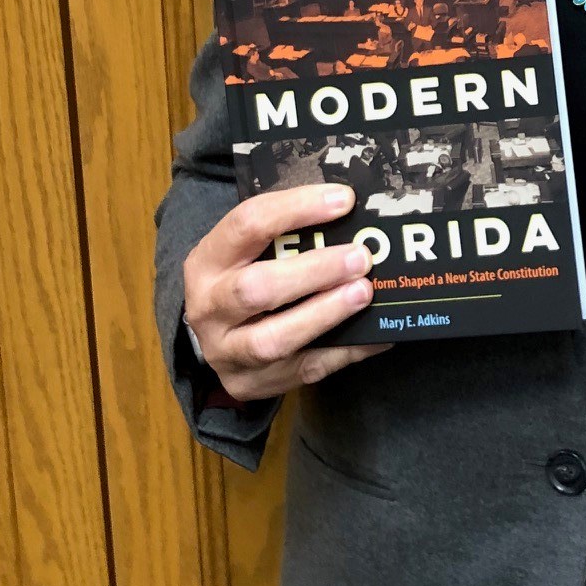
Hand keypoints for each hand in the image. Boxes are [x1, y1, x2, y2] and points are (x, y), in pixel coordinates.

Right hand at [182, 183, 387, 401]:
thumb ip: (288, 232)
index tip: (344, 201)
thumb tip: (351, 209)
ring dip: (325, 314)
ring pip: (274, 339)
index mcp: (207, 261)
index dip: (296, 209)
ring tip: (364, 293)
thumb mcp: (248, 249)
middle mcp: (209, 308)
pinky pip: (306, 370)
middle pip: (256, 289)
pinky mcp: (250, 385)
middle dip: (314, 271)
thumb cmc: (244, 276)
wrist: (215, 336)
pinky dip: (347, 351)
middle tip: (360, 257)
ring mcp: (227, 353)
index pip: (247, 225)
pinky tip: (378, 334)